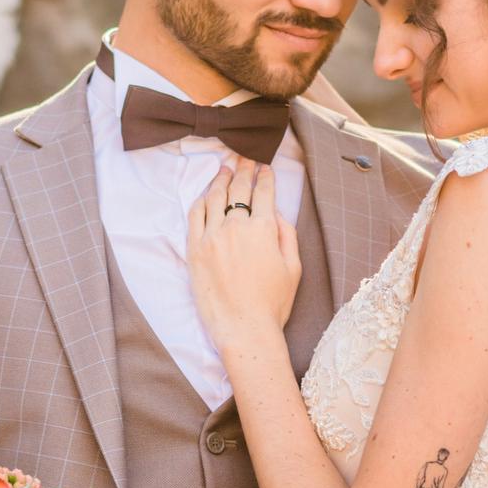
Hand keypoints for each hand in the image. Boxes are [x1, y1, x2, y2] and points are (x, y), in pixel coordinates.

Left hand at [188, 159, 300, 351]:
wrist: (244, 329)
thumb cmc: (273, 303)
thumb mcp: (293, 268)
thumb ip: (287, 235)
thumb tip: (277, 214)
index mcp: (264, 229)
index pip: (264, 193)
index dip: (265, 176)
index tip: (265, 167)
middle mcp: (236, 227)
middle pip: (239, 189)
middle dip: (244, 170)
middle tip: (245, 158)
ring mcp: (212, 237)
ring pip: (215, 198)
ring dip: (221, 179)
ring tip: (225, 169)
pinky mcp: (194, 250)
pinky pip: (195, 216)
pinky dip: (201, 201)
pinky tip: (206, 195)